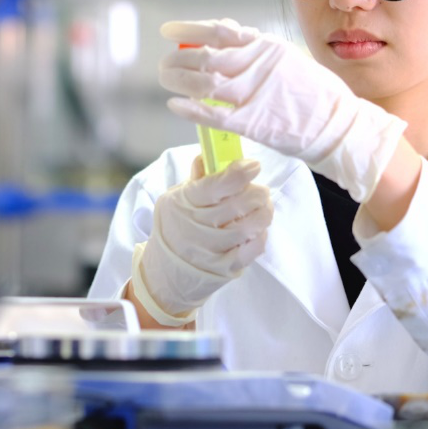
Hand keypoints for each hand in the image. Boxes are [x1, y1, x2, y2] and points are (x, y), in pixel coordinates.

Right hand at [132, 158, 272, 325]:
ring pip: (250, 226)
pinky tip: (257, 229)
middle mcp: (196, 226)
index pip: (216, 185)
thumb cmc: (173, 229)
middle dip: (257, 192)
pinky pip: (253, 249)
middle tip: (259, 189)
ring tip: (262, 207)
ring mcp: (211, 249)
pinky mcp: (224, 268)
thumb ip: (196, 180)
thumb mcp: (175, 201)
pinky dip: (261, 235)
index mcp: (184, 203)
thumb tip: (209, 154)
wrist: (164, 274)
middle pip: (238, 204)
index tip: (253, 165)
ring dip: (263, 212)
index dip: (240, 172)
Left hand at [158, 18, 405, 201]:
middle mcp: (257, 64)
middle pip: (204, 57)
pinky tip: (174, 105)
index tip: (169, 31)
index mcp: (266, 46)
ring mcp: (254, 93)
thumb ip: (258, 47)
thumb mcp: (289, 58)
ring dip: (178, 80)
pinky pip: (213, 114)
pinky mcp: (253, 122)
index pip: (218, 31)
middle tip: (164, 64)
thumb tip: (226, 30)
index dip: (189, 30)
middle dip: (178, 60)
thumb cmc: (316, 94)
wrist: (341, 126)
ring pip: (203, 83)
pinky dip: (190, 109)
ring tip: (166, 79)